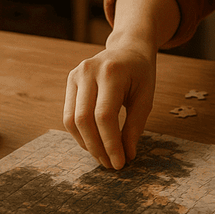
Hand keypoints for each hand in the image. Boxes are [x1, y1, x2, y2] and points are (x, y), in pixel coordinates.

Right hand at [63, 41, 155, 169]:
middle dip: (96, 147)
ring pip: (71, 120)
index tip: (120, 163)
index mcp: (112, 72)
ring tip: (103, 157)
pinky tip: (94, 143)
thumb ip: (136, 126)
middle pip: (84, 119)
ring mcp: (76, 75)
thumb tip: (127, 155)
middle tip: (110, 165)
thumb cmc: (140, 73)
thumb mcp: (146, 97)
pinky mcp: (70, 81)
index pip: (105, 116)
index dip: (111, 143)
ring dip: (86, 144)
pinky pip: (68, 114)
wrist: (128, 48)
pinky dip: (80, 134)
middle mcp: (89, 71)